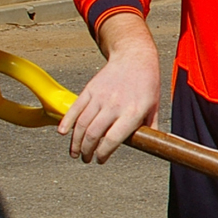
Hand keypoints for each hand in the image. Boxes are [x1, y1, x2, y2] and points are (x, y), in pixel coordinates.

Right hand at [58, 12, 159, 162]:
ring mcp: (100, 97)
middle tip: (86, 159)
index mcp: (133, 112)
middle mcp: (115, 105)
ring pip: (82, 124)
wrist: (134, 58)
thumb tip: (151, 146)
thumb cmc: (147, 84)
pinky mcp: (89, 90)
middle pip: (93, 134)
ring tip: (76, 153)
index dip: (103, 153)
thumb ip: (150, 127)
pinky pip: (75, 109)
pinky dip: (67, 122)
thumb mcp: (154, 107)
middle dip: (87, 151)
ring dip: (76, 142)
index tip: (100, 160)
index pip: (112, 139)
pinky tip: (63, 133)